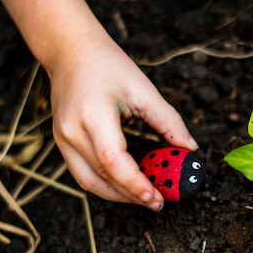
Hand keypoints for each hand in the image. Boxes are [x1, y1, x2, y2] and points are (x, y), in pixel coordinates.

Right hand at [49, 37, 197, 209]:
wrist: (69, 51)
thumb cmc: (107, 65)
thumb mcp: (143, 90)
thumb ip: (169, 121)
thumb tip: (190, 148)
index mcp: (92, 113)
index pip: (113, 159)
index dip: (135, 183)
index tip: (157, 197)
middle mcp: (72, 130)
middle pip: (103, 177)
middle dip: (133, 195)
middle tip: (159, 202)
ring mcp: (63, 140)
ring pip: (91, 183)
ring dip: (120, 196)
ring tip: (146, 198)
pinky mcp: (62, 145)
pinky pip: (84, 176)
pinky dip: (107, 186)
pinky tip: (128, 188)